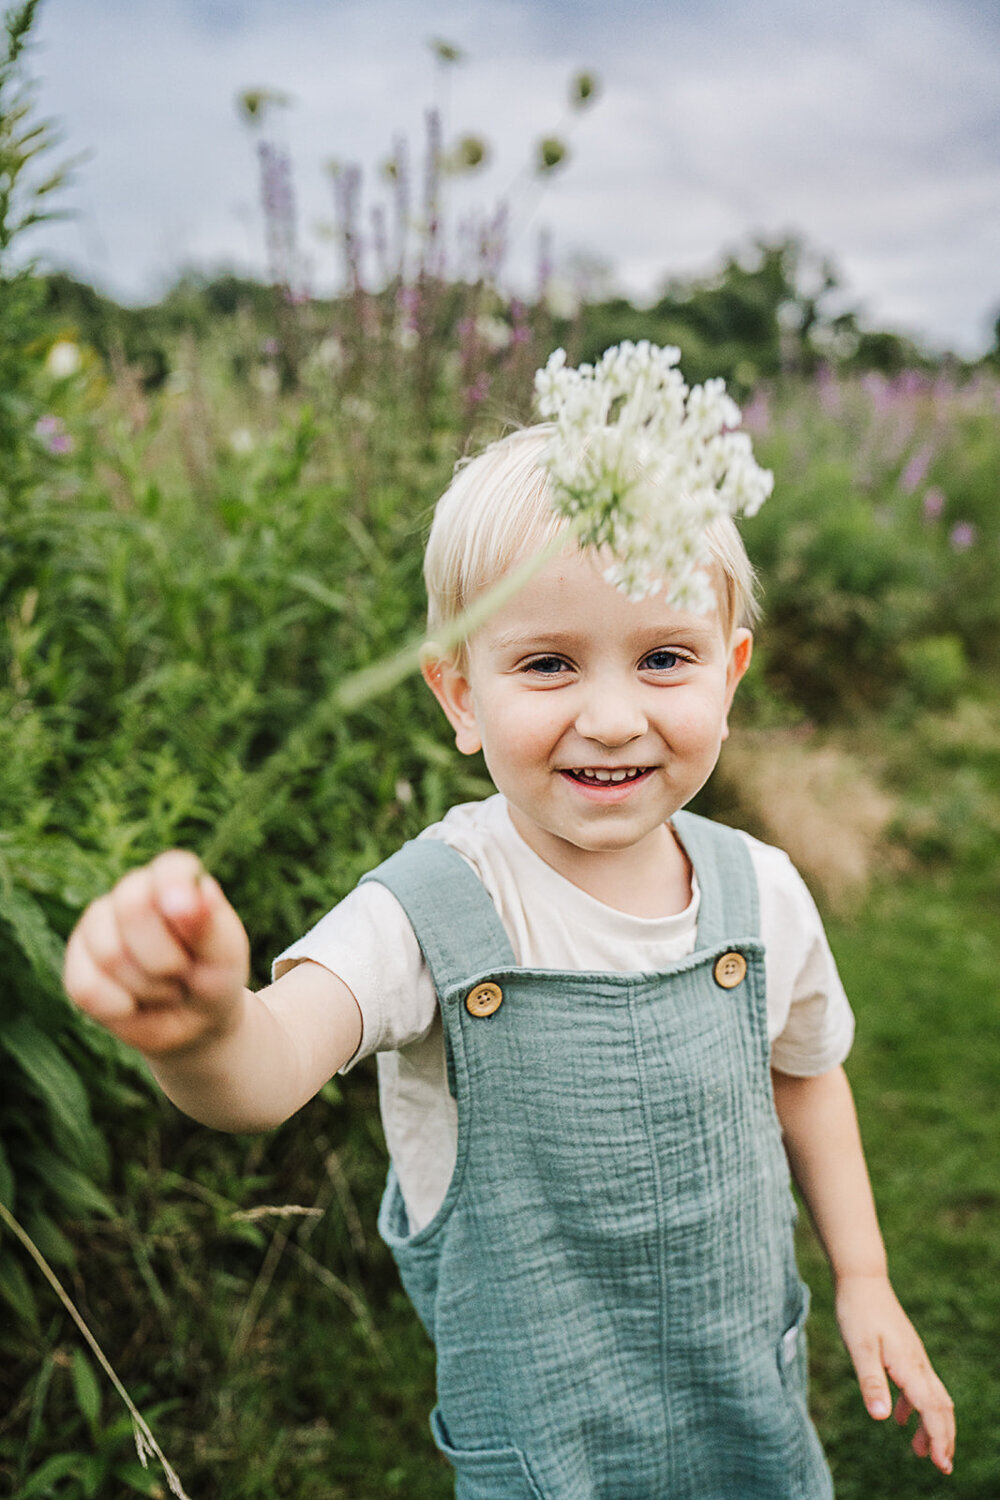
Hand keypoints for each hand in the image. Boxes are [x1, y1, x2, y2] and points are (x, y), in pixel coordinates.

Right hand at [63, 851, 249, 1057]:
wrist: (193, 1019)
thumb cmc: (214, 976)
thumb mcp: (225, 954)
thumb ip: (210, 924)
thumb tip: (195, 893)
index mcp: (174, 878)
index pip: (169, 868)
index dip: (175, 888)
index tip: (186, 912)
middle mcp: (131, 891)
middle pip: (132, 909)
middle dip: (166, 958)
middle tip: (183, 972)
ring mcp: (97, 925)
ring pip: (110, 954)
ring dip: (149, 987)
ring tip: (166, 988)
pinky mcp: (77, 964)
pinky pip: (88, 988)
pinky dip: (121, 1008)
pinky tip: (136, 1004)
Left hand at [836, 1273, 954, 1474]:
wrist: (862, 1279)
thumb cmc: (857, 1312)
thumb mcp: (859, 1347)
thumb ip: (871, 1382)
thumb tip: (881, 1418)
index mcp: (908, 1366)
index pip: (931, 1409)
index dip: (939, 1438)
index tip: (943, 1464)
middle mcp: (917, 1363)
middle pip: (940, 1406)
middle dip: (943, 1437)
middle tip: (943, 1466)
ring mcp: (912, 1356)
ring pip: (931, 1397)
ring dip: (930, 1425)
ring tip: (920, 1451)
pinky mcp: (904, 1351)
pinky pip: (917, 1385)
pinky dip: (913, 1406)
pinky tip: (897, 1416)